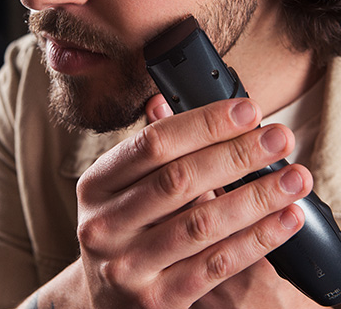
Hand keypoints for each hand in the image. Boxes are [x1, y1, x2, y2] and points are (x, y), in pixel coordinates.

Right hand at [76, 95, 311, 307]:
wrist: (102, 296)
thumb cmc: (118, 227)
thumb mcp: (119, 186)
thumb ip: (147, 149)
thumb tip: (163, 101)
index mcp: (96, 184)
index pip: (152, 143)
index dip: (203, 123)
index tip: (246, 111)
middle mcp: (105, 224)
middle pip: (179, 179)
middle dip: (237, 154)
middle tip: (278, 138)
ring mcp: (129, 265)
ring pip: (203, 223)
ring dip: (256, 196)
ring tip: (294, 177)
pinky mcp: (158, 299)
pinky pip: (216, 265)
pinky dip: (256, 239)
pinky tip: (284, 219)